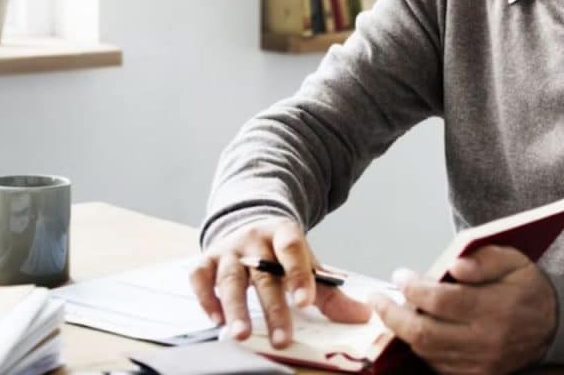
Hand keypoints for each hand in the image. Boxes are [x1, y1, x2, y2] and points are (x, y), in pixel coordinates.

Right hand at [190, 216, 371, 348]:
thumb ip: (331, 292)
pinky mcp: (206, 259)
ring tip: (241, 334)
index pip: (292, 248)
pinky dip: (206, 297)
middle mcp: (254, 239)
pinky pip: (200, 277)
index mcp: (283, 232)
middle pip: (263, 273)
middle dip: (272, 308)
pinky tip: (215, 319)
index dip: (299, 273)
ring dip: (235, 307)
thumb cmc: (281, 254)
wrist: (249, 226)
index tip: (306, 301)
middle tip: (281, 338)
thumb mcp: (307, 264)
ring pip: (230, 278)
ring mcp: (228, 249)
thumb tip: (364, 316)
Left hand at [369, 245, 556, 374]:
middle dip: (393, 315)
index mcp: (496, 308)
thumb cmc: (526, 287)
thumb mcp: (513, 260)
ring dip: (403, 331)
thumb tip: (455, 265)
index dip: (414, 288)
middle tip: (377, 299)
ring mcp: (480, 363)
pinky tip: (414, 328)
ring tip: (392, 310)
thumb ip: (484, 259)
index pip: (442, 301)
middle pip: (425, 333)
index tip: (400, 275)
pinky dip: (420, 347)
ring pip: (426, 352)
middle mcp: (487, 340)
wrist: (553, 325)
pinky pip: (437, 365)